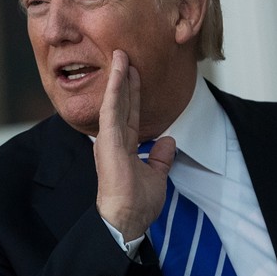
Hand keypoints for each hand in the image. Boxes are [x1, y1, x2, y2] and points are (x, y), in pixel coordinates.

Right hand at [94, 50, 175, 240]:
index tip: (133, 72)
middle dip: (124, 78)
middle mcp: (113, 140)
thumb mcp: (156, 177)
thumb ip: (160, 157)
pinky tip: (119, 74)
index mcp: (122, 147)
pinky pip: (112, 111)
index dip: (132, 92)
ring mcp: (109, 140)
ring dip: (118, 78)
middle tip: (125, 55)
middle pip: (121, 103)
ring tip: (121, 55)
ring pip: (114, 102)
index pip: (128, 113)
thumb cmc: (136, 204)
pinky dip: (116, 91)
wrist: (126, 220)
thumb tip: (168, 141)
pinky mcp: (108, 142)